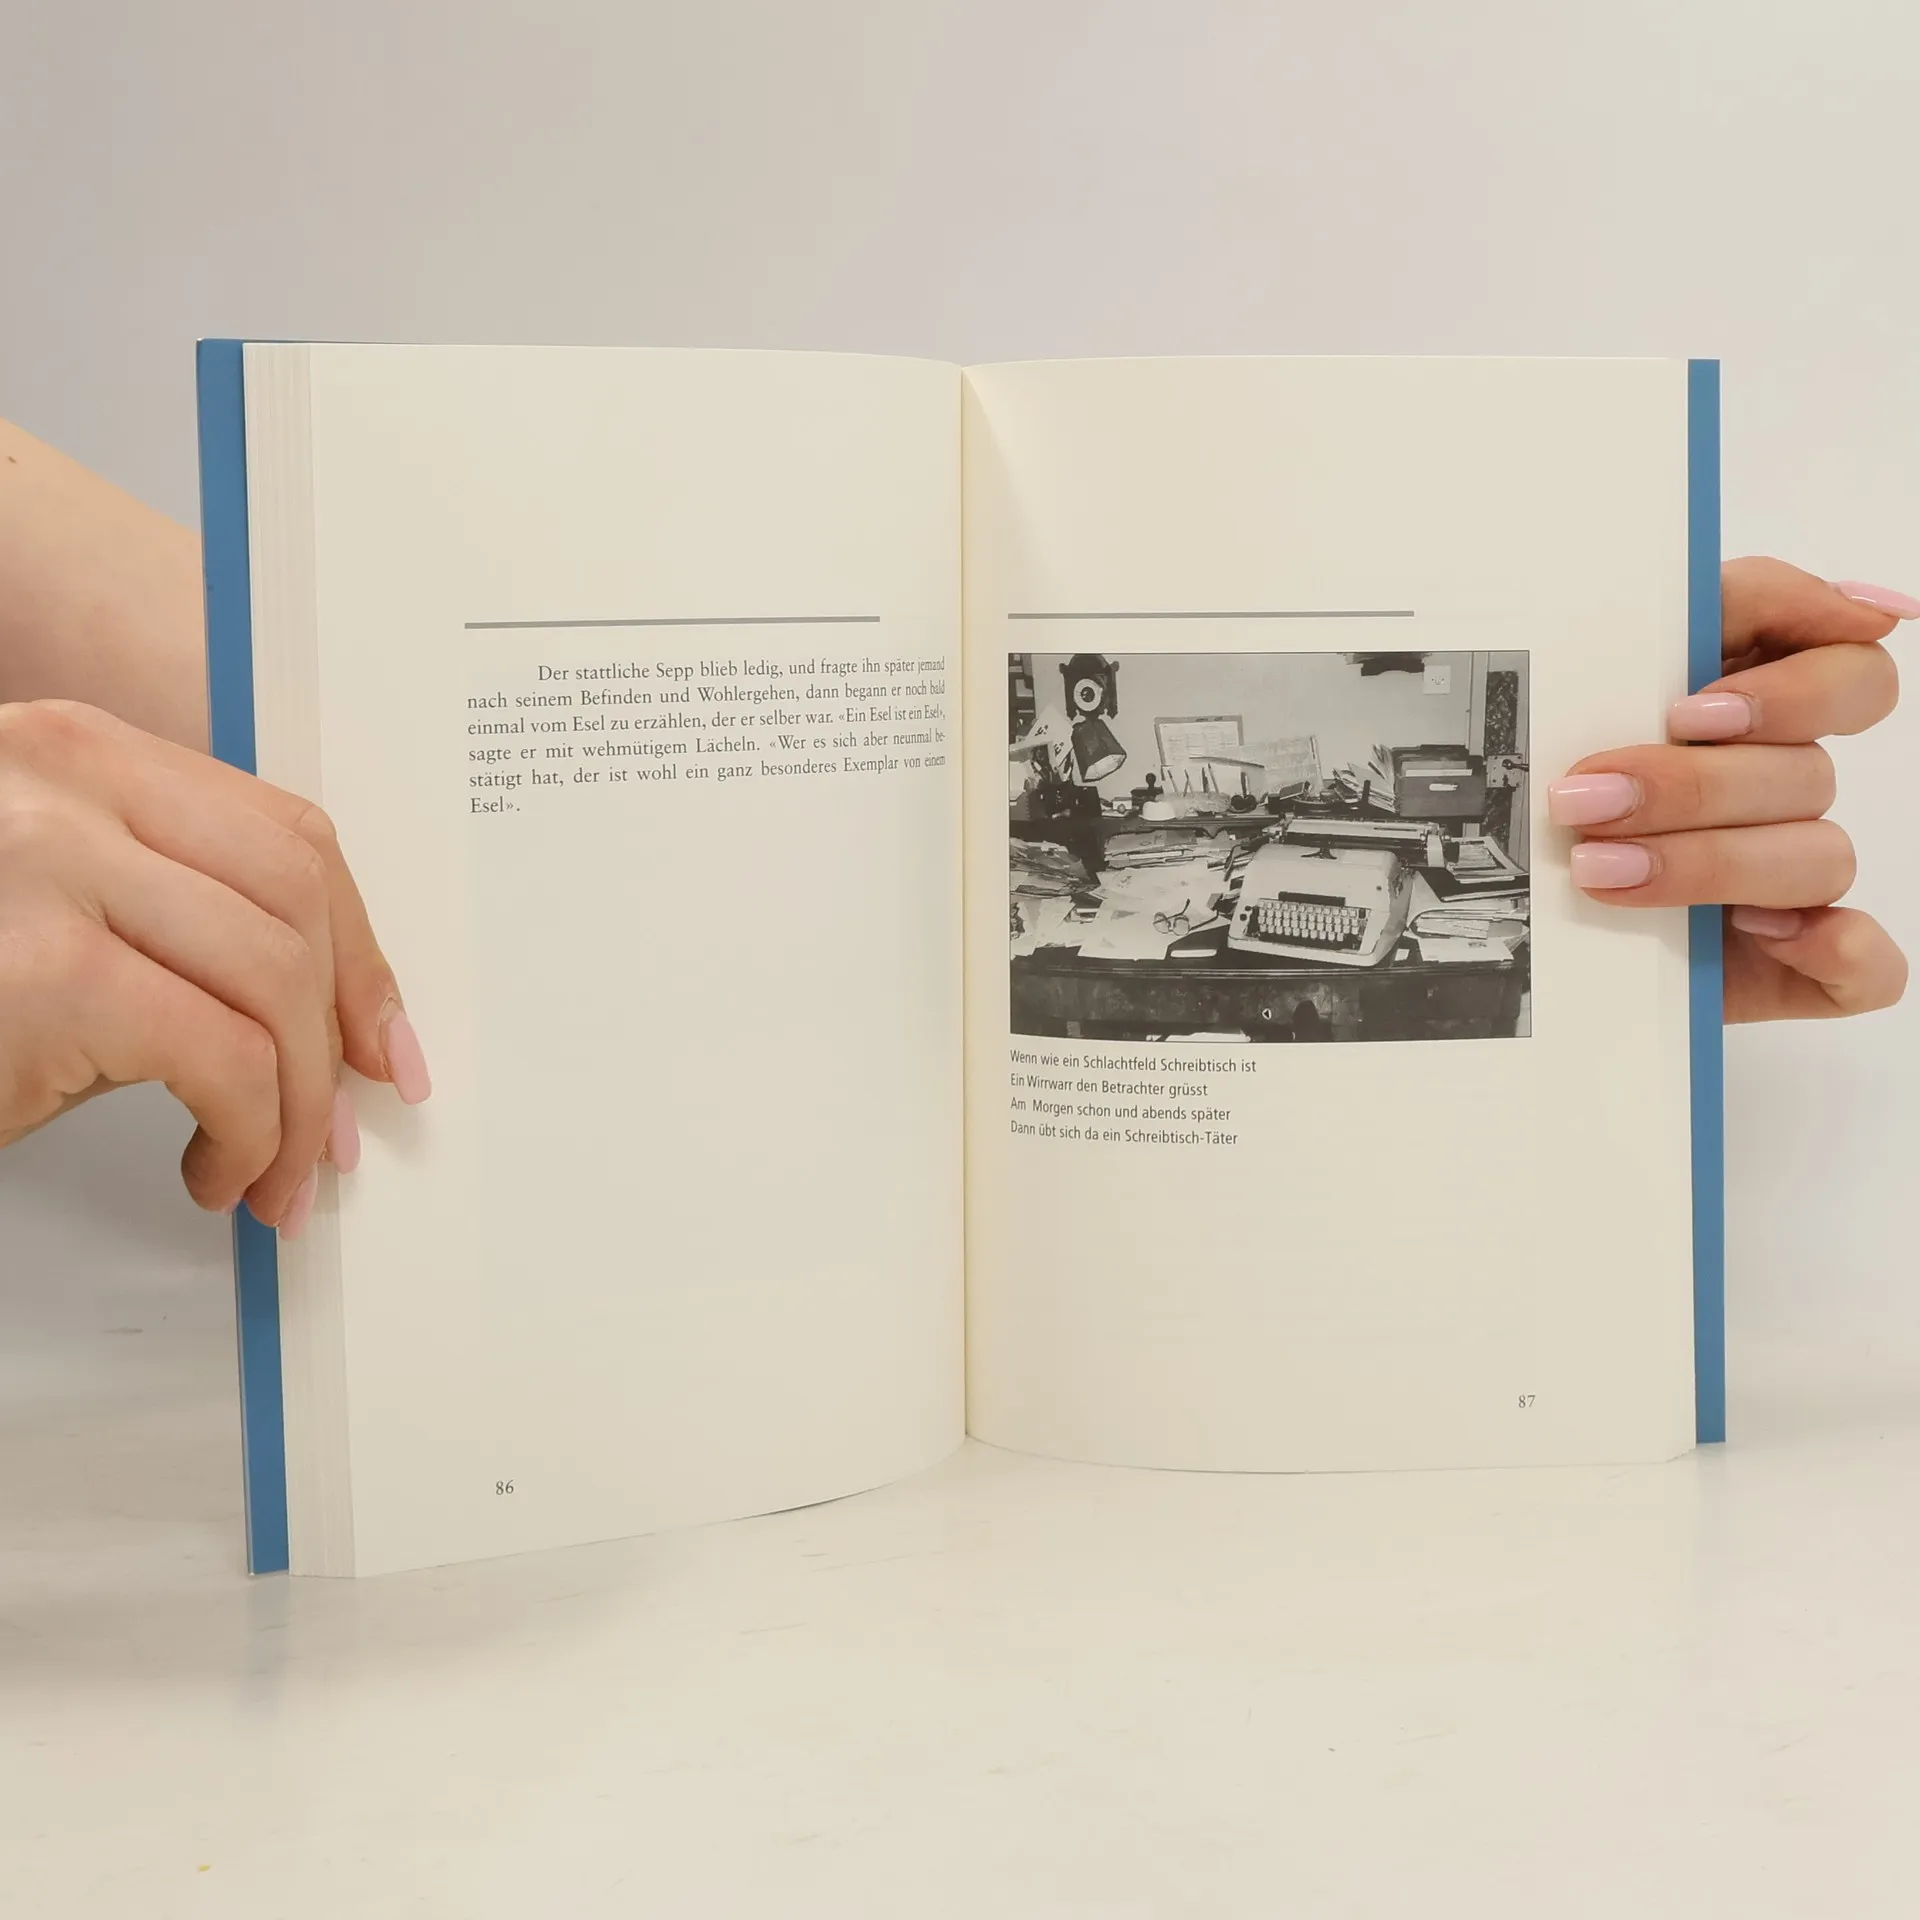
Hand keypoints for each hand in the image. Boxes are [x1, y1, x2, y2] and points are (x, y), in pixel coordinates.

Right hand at [0, 700, 430, 1230]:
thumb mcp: (58, 916)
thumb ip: (171, 917)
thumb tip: (331, 1013)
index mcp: (79, 753)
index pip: (286, 835)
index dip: (357, 946)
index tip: (379, 1035)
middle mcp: (64, 783)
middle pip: (296, 901)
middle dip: (342, 1031)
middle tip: (342, 1128)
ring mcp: (48, 865)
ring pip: (273, 983)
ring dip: (299, 1106)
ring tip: (275, 1172)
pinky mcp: (45, 973)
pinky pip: (224, 1059)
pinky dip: (249, 1135)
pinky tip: (214, 1172)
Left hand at [1549, 557, 1908, 1021]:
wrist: (1497, 919)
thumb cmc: (1534, 793)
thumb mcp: (1568, 692)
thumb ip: (1671, 619)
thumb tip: (1842, 601)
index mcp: (1747, 712)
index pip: (1846, 672)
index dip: (1792, 689)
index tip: (1690, 712)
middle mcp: (1778, 791)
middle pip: (1807, 770)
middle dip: (1693, 786)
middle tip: (1588, 800)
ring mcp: (1788, 883)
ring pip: (1818, 857)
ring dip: (1710, 862)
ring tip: (1597, 869)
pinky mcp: (1790, 967)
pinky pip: (1864, 963)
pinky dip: (1832, 950)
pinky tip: (1755, 934)